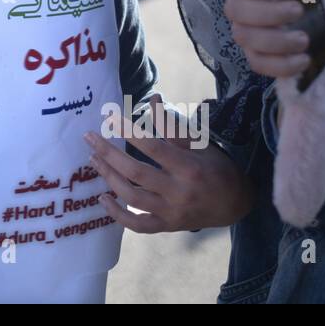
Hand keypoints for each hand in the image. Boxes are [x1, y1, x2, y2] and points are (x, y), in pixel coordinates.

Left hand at [85, 94, 253, 231]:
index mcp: (188, 167)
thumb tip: (153, 99)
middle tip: (89, 138)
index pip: (154, 147)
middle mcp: (179, 192)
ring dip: (108, 178)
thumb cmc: (216, 168)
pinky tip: (103, 198)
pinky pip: (137, 225)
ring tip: (93, 160)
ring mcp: (171, 213)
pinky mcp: (166, 226)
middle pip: (136, 173)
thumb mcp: (200, 144)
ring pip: (132, 198)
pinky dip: (118, 215)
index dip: (130, 131)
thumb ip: (172, 125)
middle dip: (109, 154)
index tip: (110, 118)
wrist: (235, 205)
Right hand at [220, 0, 324, 79]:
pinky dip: (280, 64)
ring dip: (276, 40)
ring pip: (246, 38)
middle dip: (267, 13)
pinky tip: (302, 59)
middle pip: (235, 10)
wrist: (324, 24)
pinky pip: (258, 64)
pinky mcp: (258, 57)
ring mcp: (246, 32)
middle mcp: (241, 5)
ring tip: (304, 38)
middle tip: (298, 10)